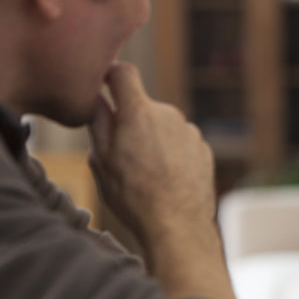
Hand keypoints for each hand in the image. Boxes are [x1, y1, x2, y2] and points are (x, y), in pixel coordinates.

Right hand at [88, 63, 241, 298]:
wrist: (178, 226)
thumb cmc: (134, 196)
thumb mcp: (101, 160)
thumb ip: (98, 123)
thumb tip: (95, 98)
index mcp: (139, 112)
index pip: (123, 72)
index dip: (110, 75)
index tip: (103, 85)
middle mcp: (169, 114)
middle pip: (143, 106)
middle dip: (131, 122)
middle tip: (121, 155)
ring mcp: (190, 131)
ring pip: (163, 127)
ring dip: (152, 140)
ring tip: (146, 175)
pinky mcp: (203, 148)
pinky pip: (180, 143)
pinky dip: (171, 154)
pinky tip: (166, 180)